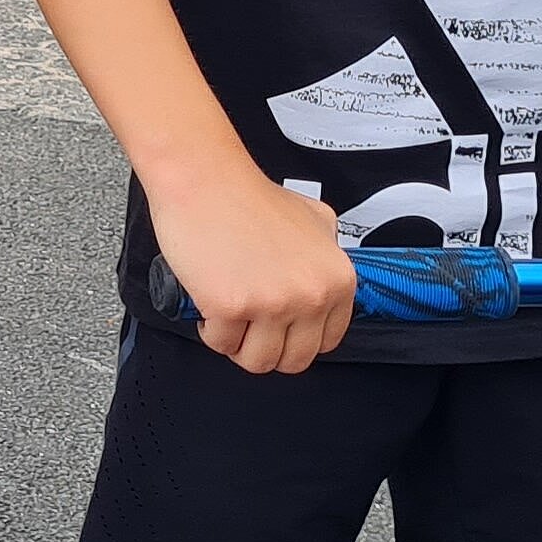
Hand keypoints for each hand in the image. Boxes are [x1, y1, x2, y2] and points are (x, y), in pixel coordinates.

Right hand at [150, 164, 355, 374]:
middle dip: (267, 348)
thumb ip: (327, 253)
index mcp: (337, 280)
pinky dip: (211, 331)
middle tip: (249, 327)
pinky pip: (221, 343)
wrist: (205, 180)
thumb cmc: (248, 195)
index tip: (279, 329)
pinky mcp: (230, 307)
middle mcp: (311, 296)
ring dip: (238, 345)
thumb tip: (323, 281)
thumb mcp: (315, 217)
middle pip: (294, 360)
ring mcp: (272, 304)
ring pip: (257, 361)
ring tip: (228, 320)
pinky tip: (208, 307)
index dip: (296, 338)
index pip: (327, 342)